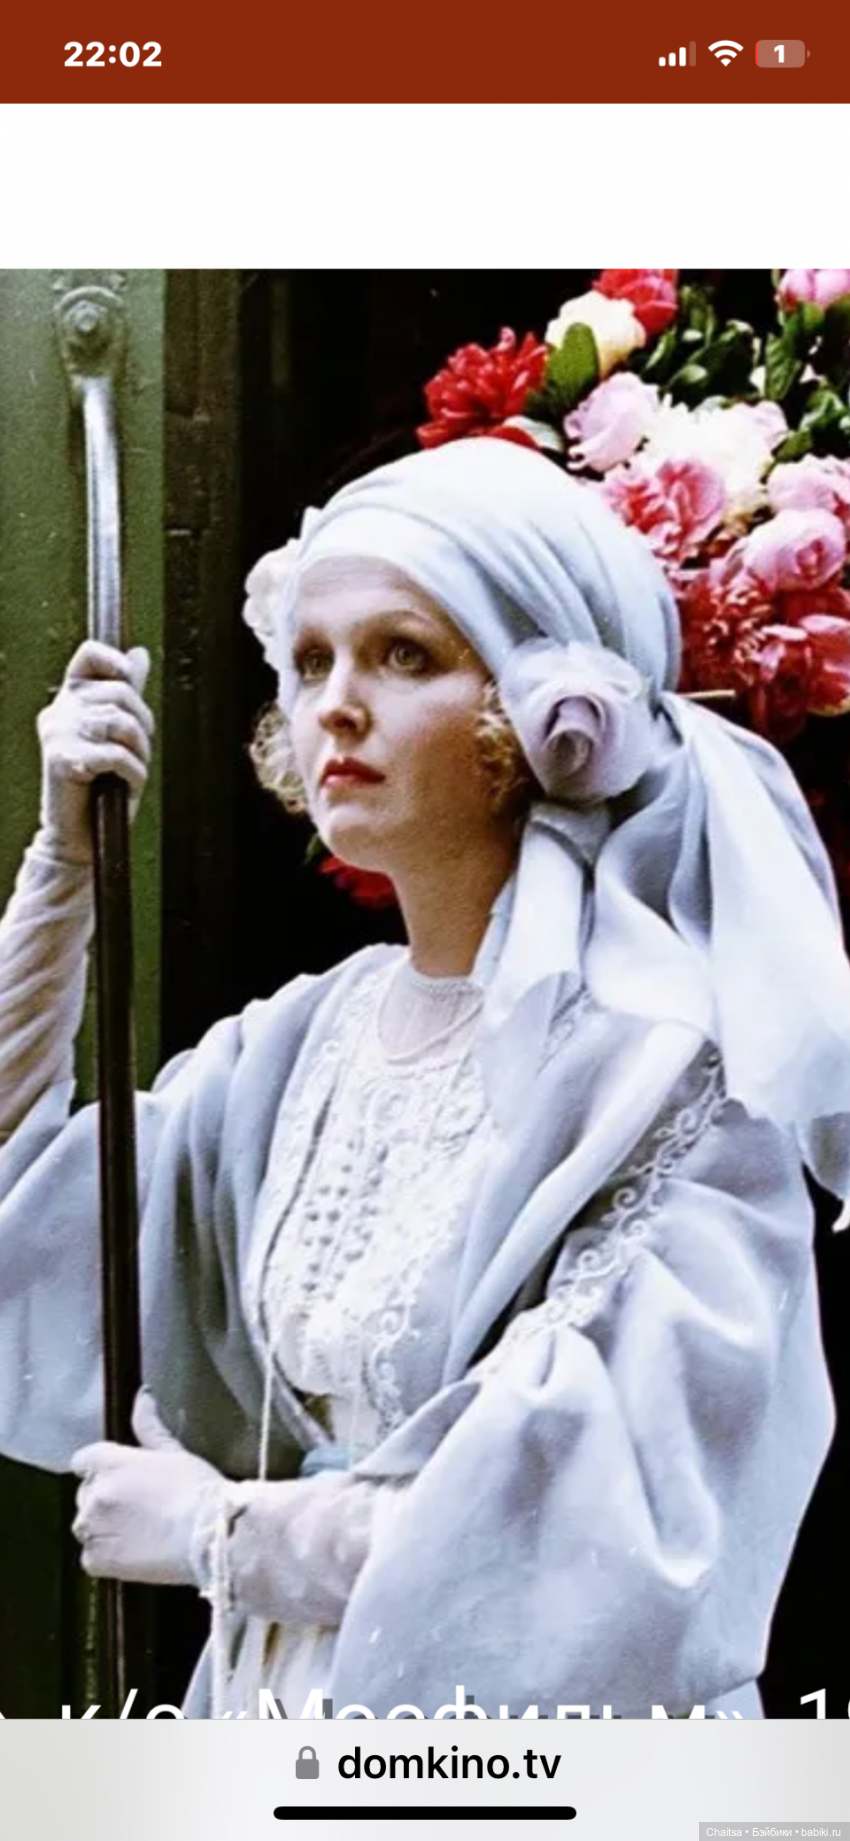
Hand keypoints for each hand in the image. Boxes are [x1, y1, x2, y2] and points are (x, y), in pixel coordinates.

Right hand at [37, 640, 153, 863]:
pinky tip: (126, 785)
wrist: (78, 836)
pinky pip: (115, 755)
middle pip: (119, 693)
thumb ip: (125, 692)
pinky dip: (133, 773)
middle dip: (143, 724)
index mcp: (69, 700)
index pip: (90, 655)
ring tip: (131, 770)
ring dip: (139, 752)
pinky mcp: (61, 759)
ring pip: (120, 722)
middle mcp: (58, 712)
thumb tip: (139, 655)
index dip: (117, 663)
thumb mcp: (117, 733)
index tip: (130, 683)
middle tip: (138, 752)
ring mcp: (57, 734)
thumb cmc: (101, 786)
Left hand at [70, 1389, 223, 1586]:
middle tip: (140, 1508)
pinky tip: (136, 1552)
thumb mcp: (174, 1452)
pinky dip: (107, 1556)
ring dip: (105, 1527)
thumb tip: (143, 1396)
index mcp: (107, 1461)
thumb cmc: (198, 1490)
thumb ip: (149, 1426)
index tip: (124, 1480)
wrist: (210, 1535)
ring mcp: (92, 1528)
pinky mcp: (97, 1560)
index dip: (102, 1470)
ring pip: (87, 1526)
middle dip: (105, 1499)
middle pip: (86, 1494)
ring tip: (141, 1532)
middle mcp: (93, 1493)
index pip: (83, 1461)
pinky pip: (91, 1557)